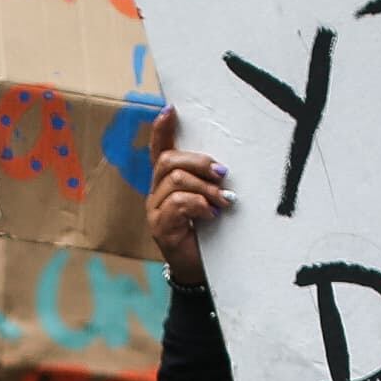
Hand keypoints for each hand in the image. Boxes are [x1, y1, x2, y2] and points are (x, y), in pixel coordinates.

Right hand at [145, 109, 229, 286]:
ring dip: (204, 188)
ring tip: (223, 201)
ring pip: (174, 181)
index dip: (161, 129)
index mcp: (167, 182)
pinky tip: (211, 214)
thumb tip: (225, 166)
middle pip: (168, 161)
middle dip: (198, 162)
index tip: (171, 109)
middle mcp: (156, 193)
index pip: (159, 150)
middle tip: (222, 173)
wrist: (199, 271)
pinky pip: (176, 204)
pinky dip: (198, 205)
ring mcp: (154, 211)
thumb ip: (210, 182)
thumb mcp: (209, 201)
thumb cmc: (207, 233)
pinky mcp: (160, 228)